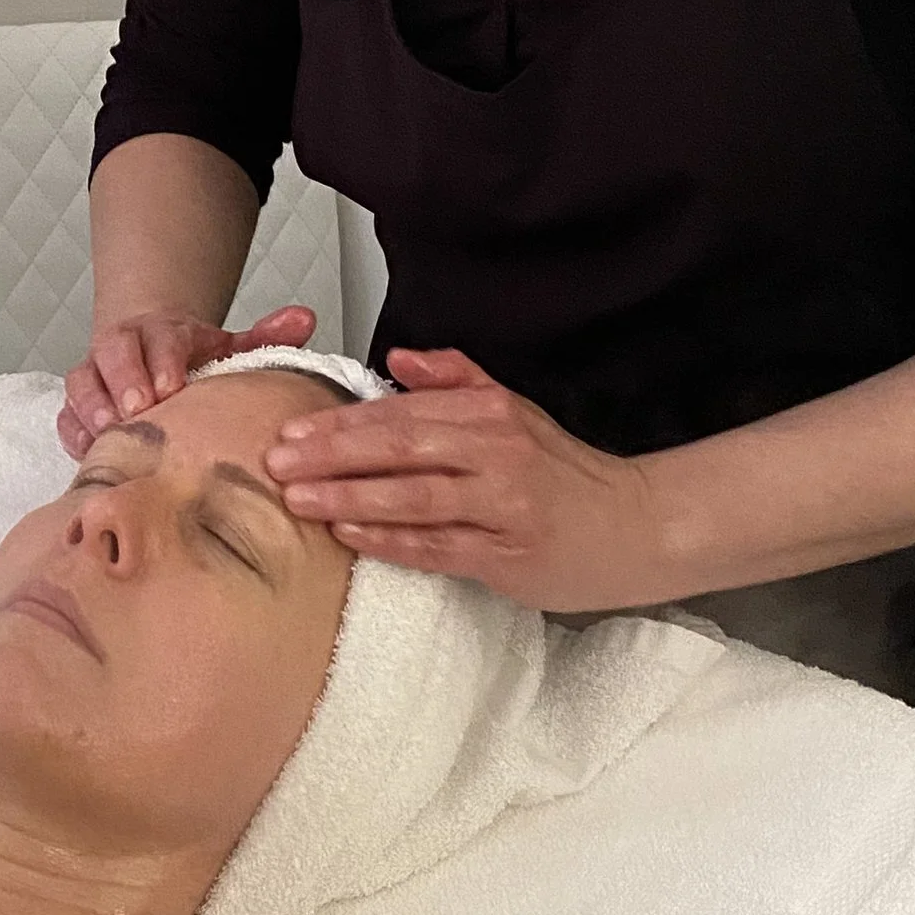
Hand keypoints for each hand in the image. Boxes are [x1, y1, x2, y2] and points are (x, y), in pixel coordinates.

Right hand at [60, 302, 317, 458]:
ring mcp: (96, 377)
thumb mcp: (230, 346)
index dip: (161, 359)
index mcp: (162, 332)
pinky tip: (89, 453)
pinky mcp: (78, 408)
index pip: (158, 337)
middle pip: (111, 354)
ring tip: (109, 433)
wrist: (151, 357)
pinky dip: (75, 432)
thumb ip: (267, 337)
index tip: (173, 385)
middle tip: (139, 410)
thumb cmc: (192, 361)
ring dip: (93, 407)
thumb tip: (305, 319)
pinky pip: (66, 417)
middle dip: (123, 380)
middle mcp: (123, 348)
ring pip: (83, 383)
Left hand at [262, 347, 674, 609]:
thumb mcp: (515, 410)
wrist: (637, 526)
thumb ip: (455, 381)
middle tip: (277, 462)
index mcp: (491, 413)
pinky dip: (391, 541)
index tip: (290, 430)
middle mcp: (497, 452)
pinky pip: (438, 546)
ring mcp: (503, 505)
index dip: (341, 422)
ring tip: (299, 500)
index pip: (402, 412)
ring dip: (350, 498)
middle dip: (332, 454)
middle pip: (400, 446)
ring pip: (413, 496)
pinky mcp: (509, 555)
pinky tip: (350, 538)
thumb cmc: (568, 475)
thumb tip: (398, 359)